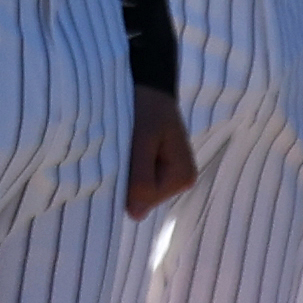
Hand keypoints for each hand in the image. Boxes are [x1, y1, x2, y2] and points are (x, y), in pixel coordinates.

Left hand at [121, 88, 199, 218]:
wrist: (149, 86)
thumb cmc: (147, 107)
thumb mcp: (142, 139)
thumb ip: (140, 177)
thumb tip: (135, 216)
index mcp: (182, 177)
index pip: (144, 198)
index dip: (126, 180)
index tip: (120, 154)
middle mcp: (181, 181)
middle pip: (141, 196)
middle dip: (125, 177)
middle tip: (120, 148)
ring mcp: (170, 176)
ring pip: (136, 188)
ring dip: (124, 170)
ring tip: (123, 145)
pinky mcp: (158, 169)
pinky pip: (137, 178)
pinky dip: (126, 166)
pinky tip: (125, 149)